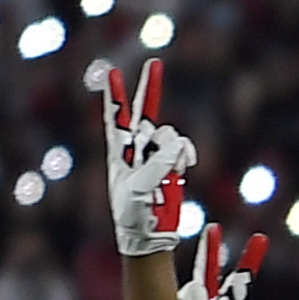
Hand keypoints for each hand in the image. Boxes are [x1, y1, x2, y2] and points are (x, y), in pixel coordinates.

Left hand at [99, 60, 201, 256]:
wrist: (149, 236)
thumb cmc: (136, 212)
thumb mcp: (143, 185)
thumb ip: (159, 160)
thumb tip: (176, 144)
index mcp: (119, 153)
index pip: (117, 117)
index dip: (117, 95)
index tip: (112, 72)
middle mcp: (136, 150)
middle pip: (143, 112)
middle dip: (150, 89)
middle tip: (154, 63)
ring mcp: (154, 157)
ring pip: (168, 134)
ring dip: (173, 147)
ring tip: (172, 170)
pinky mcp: (172, 166)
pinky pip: (182, 148)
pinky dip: (185, 153)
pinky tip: (185, 166)